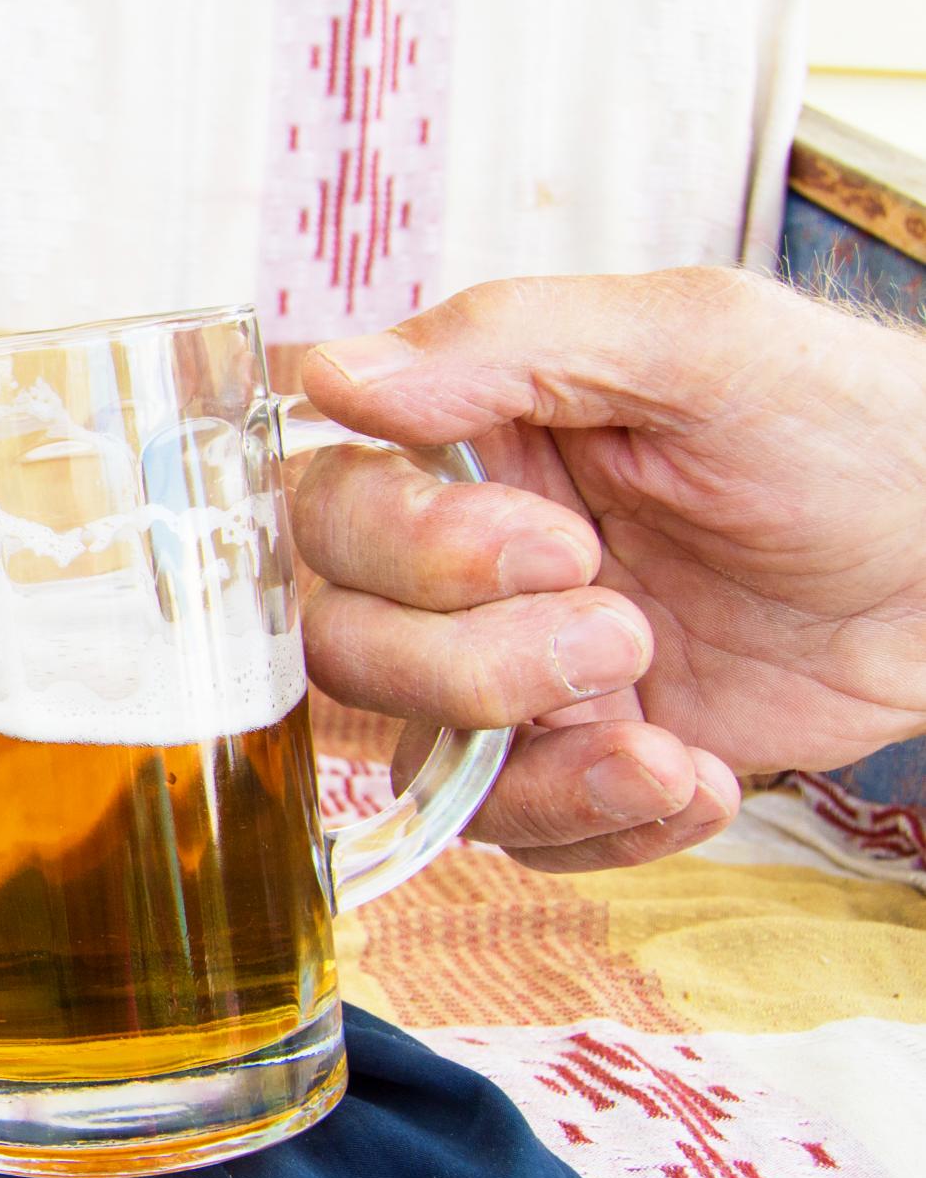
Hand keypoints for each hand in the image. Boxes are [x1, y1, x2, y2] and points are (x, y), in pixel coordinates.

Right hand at [294, 267, 925, 870]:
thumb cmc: (851, 425)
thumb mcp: (693, 341)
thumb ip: (505, 342)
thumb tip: (327, 374)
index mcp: (469, 444)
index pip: (328, 514)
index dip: (408, 552)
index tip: (554, 539)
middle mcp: (464, 566)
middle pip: (346, 648)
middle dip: (476, 665)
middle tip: (624, 628)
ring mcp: (515, 672)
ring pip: (413, 758)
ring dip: (536, 763)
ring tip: (669, 738)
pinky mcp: (581, 760)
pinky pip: (518, 836)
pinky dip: (602, 824)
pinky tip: (700, 776)